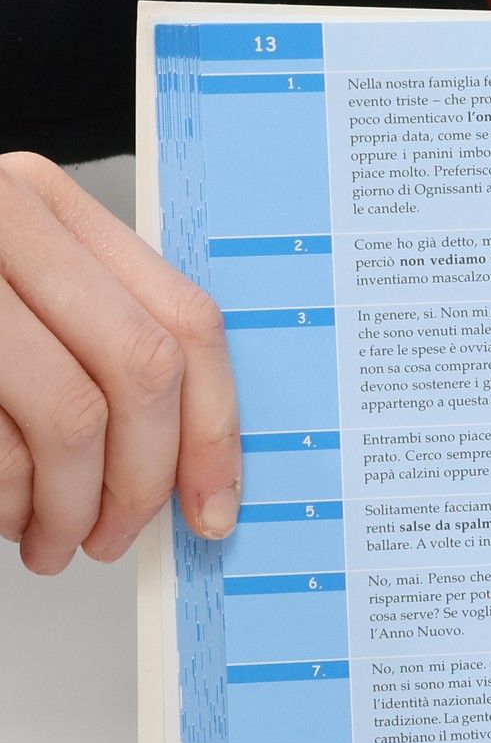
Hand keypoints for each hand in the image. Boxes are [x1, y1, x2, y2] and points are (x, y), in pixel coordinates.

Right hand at [0, 153, 239, 573]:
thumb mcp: (17, 298)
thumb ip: (96, 341)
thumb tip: (191, 451)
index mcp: (44, 203)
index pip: (185, 321)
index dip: (216, 429)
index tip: (215, 502)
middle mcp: (0, 218)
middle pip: (142, 373)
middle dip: (144, 480)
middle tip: (119, 535)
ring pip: (73, 416)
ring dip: (70, 506)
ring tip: (51, 539)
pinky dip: (4, 500)